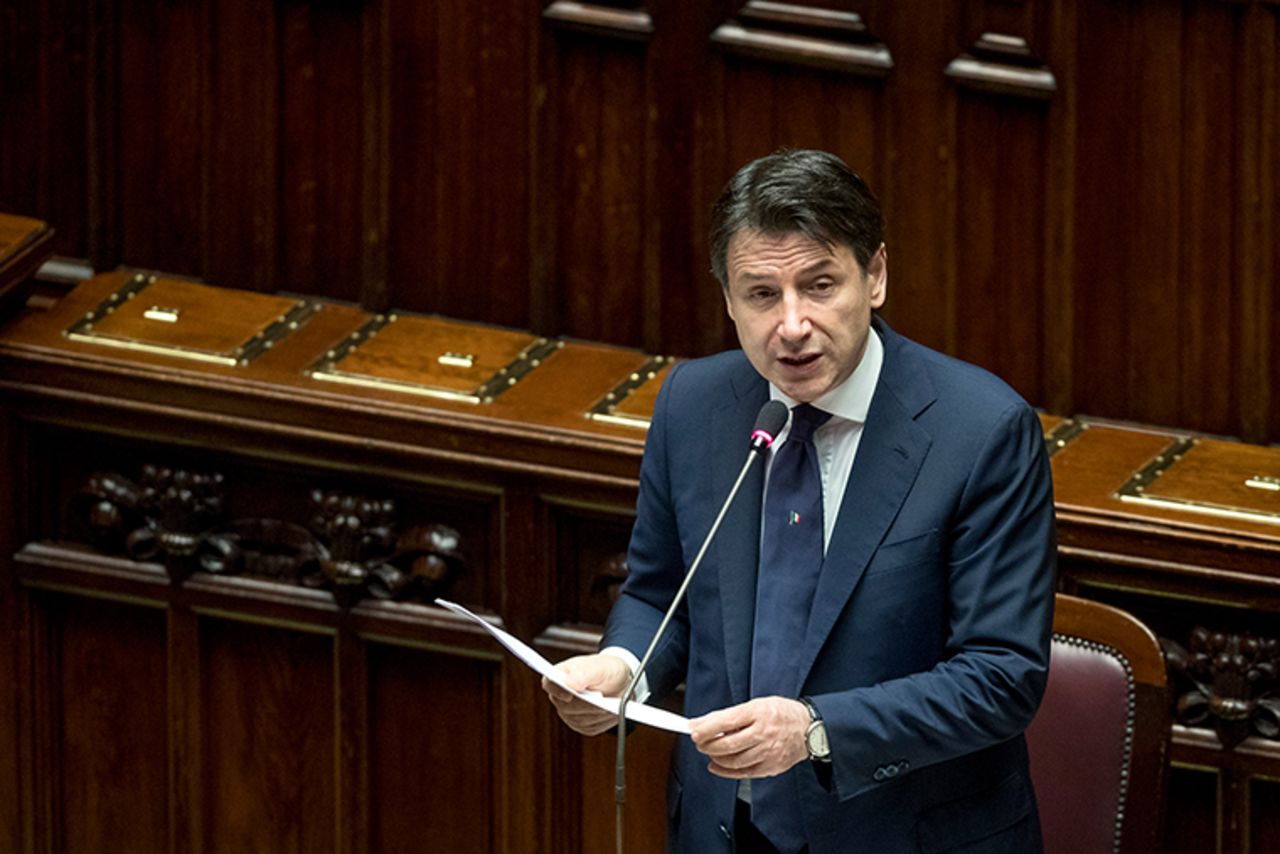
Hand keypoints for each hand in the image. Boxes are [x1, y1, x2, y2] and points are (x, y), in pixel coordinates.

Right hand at [542, 653, 632, 735]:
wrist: (620, 682)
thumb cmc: (606, 669)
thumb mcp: (599, 666)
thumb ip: (584, 673)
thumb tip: (570, 683)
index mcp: (559, 675)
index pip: (549, 684)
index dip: (556, 691)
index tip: (569, 696)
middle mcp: (560, 696)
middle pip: (565, 707)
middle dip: (586, 705)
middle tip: (603, 701)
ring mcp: (569, 713)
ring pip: (579, 720)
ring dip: (597, 713)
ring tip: (611, 703)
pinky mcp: (581, 725)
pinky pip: (590, 728)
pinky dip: (603, 720)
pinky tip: (611, 711)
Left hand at [688, 697, 809, 778]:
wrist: (809, 729)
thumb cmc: (781, 713)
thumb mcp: (756, 705)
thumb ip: (729, 714)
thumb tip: (701, 722)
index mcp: (758, 713)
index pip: (725, 722)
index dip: (705, 728)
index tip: (692, 730)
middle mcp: (763, 734)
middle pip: (727, 745)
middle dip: (707, 745)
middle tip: (699, 741)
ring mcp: (767, 752)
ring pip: (733, 761)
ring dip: (715, 757)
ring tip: (710, 751)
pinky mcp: (770, 767)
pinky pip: (742, 773)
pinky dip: (724, 771)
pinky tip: (716, 765)